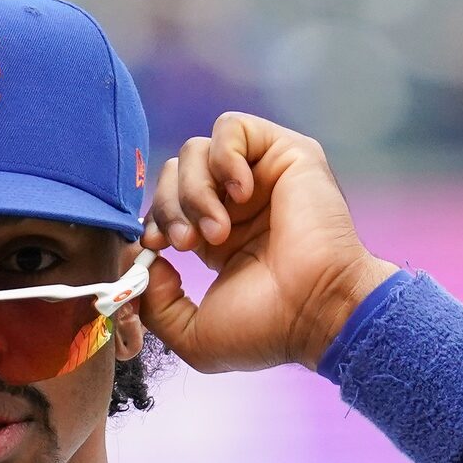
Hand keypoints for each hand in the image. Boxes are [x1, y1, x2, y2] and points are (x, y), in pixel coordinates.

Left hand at [139, 113, 398, 371]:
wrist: (318, 311)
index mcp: (215, 238)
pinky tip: (240, 194)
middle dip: (168, 208)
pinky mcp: (285, 153)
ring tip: (218, 231)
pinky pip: (232, 127)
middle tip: (187, 244)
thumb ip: (155, 305)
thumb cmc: (267, 329)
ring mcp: (260, 176)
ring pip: (195, 151)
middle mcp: (237, 204)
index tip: (156, 249)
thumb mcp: (193, 335)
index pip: (164, 205)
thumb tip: (143, 261)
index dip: (151, 221)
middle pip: (173, 174)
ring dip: (195, 192)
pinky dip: (223, 158)